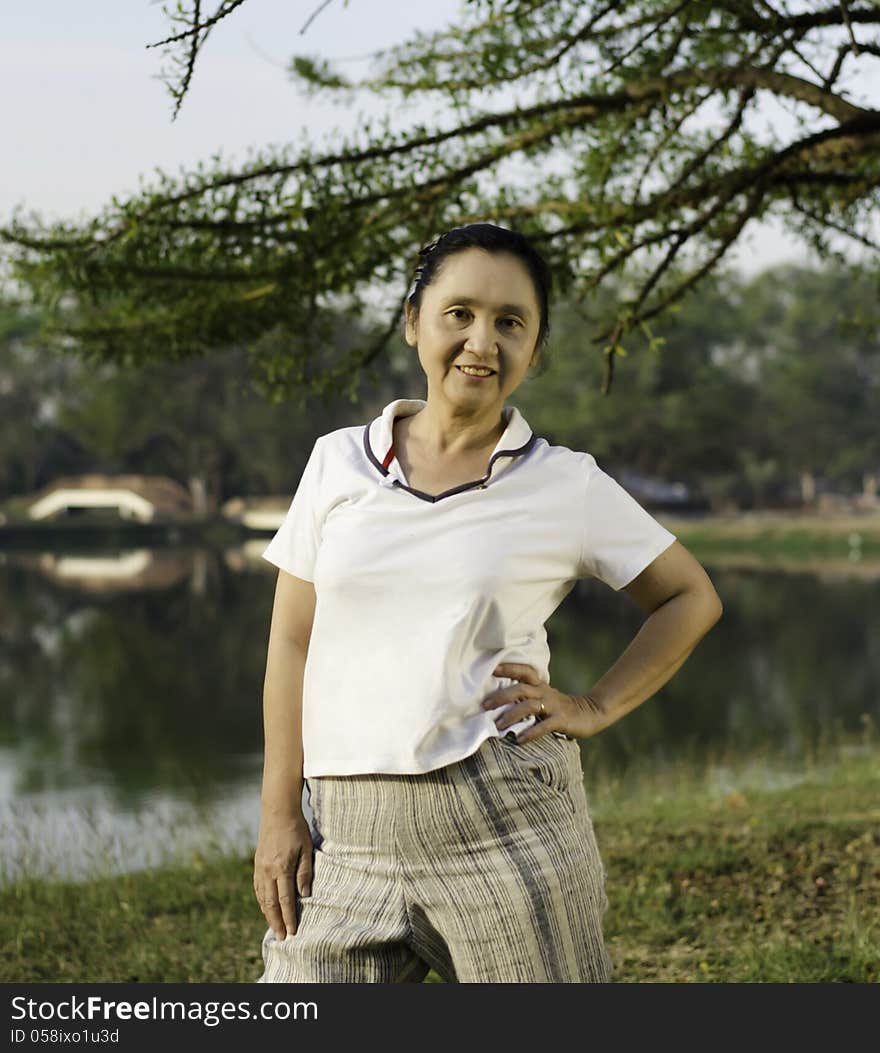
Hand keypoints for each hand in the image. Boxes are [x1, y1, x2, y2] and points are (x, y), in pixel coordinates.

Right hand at [253, 812, 313, 940]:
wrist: (277, 812)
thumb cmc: (296, 830)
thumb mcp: (306, 849)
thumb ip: (304, 873)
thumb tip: (304, 896)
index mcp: (281, 867)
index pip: (285, 899)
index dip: (289, 917)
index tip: (292, 932)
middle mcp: (268, 870)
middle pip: (270, 903)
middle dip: (276, 921)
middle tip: (281, 937)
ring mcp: (260, 868)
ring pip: (262, 897)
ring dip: (268, 914)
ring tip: (274, 927)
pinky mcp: (257, 864)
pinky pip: (257, 888)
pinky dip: (261, 901)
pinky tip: (266, 908)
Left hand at [481, 662, 606, 741]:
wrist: (591, 713)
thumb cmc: (560, 706)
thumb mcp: (544, 696)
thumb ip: (527, 696)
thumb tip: (498, 700)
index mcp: (540, 686)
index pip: (524, 671)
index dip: (509, 668)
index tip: (491, 669)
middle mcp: (544, 693)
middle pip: (520, 689)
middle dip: (501, 696)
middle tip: (484, 705)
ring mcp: (553, 706)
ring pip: (529, 706)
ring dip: (511, 715)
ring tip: (498, 726)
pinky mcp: (561, 720)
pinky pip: (544, 726)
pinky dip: (530, 733)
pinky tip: (519, 740)